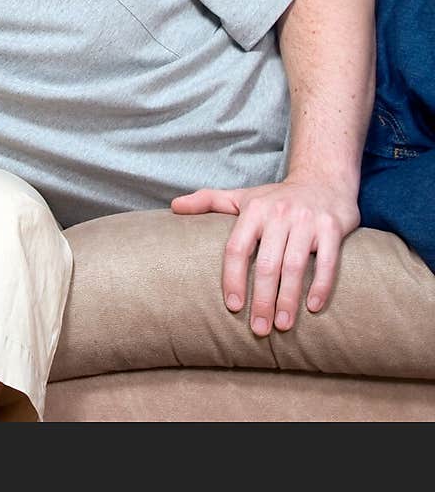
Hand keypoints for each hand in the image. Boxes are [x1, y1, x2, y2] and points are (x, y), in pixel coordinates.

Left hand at [171, 176, 359, 333]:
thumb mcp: (243, 196)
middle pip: (267, 264)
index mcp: (254, 209)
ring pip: (295, 266)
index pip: (237, 248)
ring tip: (282, 326)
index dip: (232, 278)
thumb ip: (208, 201)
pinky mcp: (333, 227)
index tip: (232, 307)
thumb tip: (174, 206)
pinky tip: (313, 308)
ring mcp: (307, 221)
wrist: (323, 179)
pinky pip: (327, 261)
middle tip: (258, 329)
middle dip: (261, 300)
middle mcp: (280, 214)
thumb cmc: (277, 198)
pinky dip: (321, 285)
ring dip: (288, 300)